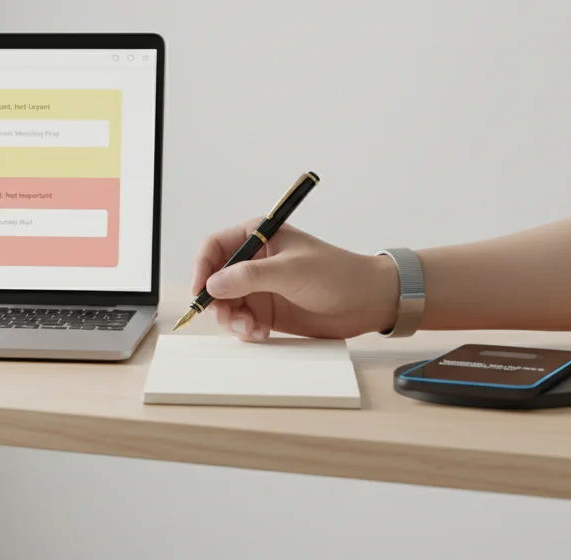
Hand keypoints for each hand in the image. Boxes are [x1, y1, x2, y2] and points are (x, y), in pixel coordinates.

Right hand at [191, 220, 399, 341]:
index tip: (201, 290)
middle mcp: (254, 262)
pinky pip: (242, 321)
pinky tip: (260, 333)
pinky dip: (245, 329)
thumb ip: (250, 277)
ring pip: (226, 304)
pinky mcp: (267, 311)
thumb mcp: (291, 271)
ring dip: (232, 318)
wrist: (369, 302)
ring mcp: (260, 288)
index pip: (215, 247)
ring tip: (250, 328)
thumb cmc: (338, 274)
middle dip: (217, 300)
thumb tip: (213, 285)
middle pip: (215, 279)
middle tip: (227, 316)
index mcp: (258, 237)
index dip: (203, 267)